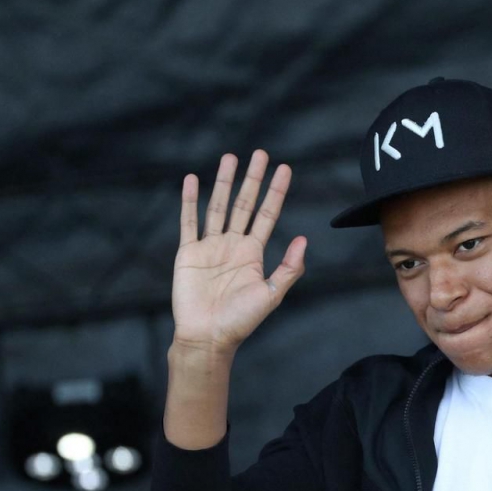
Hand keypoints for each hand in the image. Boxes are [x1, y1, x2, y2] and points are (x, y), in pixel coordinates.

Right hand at [172, 150, 306, 355]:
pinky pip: (188, 222)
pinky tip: (191, 180)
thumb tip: (303, 240)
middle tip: (260, 153)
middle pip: (244, 204)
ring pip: (217, 206)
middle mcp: (232, 245)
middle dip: (252, 179)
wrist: (207, 338)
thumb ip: (288, 268)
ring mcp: (210, 247)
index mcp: (253, 253)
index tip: (285, 169)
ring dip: (223, 182)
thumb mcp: (271, 295)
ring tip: (229, 158)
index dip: (276, 192)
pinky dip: (189, 200)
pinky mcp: (188, 253)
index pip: (267, 214)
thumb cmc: (240, 322)